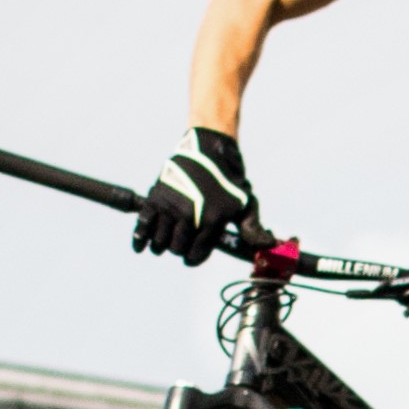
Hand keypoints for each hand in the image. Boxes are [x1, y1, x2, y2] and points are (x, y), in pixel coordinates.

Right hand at [132, 127, 254, 262]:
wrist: (209, 150)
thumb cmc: (229, 181)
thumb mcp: (246, 204)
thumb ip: (252, 229)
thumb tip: (268, 245)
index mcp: (212, 221)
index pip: (195, 255)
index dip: (193, 258)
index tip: (192, 255)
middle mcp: (190, 215)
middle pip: (176, 249)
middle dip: (179, 249)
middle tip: (181, 242)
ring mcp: (171, 205)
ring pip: (160, 241)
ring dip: (161, 245)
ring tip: (164, 242)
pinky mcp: (156, 196)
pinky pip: (144, 224)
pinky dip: (140, 239)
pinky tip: (140, 248)